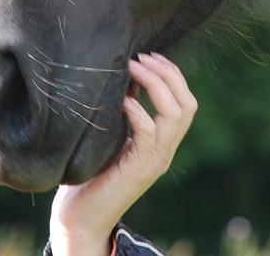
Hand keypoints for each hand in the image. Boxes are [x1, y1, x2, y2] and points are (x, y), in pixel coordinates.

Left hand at [48, 53, 196, 255]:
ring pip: (176, 115)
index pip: (186, 101)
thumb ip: (124, 110)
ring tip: (133, 68)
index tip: (148, 54)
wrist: (81, 215)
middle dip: (168, 74)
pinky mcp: (140, 168)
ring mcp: (156, 159)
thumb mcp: (112, 134)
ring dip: (155, 85)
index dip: (172, 74)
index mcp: (162, 140)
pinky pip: (149, 132)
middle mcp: (165, 149)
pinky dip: (137, 110)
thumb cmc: (90, 172)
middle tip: (142, 56)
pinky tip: (121, 100)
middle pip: (188, 104)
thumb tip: (123, 74)